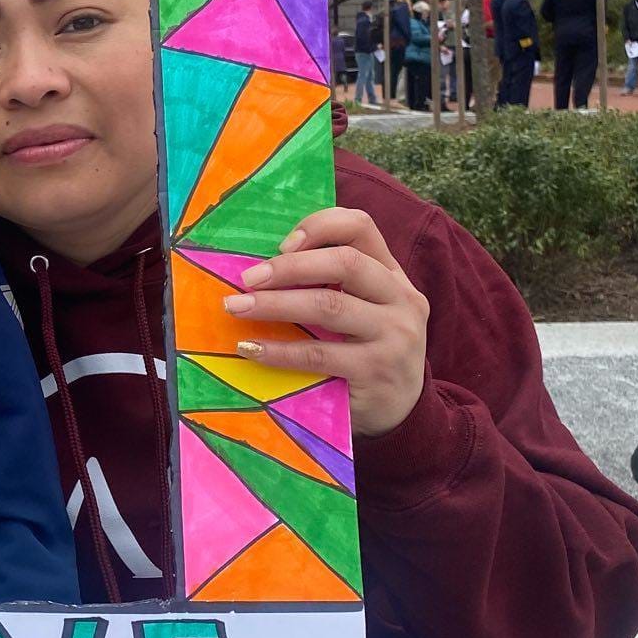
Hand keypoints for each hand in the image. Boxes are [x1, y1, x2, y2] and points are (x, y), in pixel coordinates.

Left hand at [220, 206, 428, 437]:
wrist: (401, 412)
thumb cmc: (365, 352)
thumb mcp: (362, 310)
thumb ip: (332, 285)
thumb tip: (262, 267)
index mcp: (392, 275)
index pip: (360, 227)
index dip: (318, 226)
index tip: (281, 244)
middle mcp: (401, 299)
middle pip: (345, 262)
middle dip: (289, 267)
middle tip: (248, 279)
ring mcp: (394, 335)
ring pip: (329, 305)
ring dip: (275, 304)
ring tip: (236, 307)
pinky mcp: (376, 370)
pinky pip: (318, 353)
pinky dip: (278, 350)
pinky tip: (250, 347)